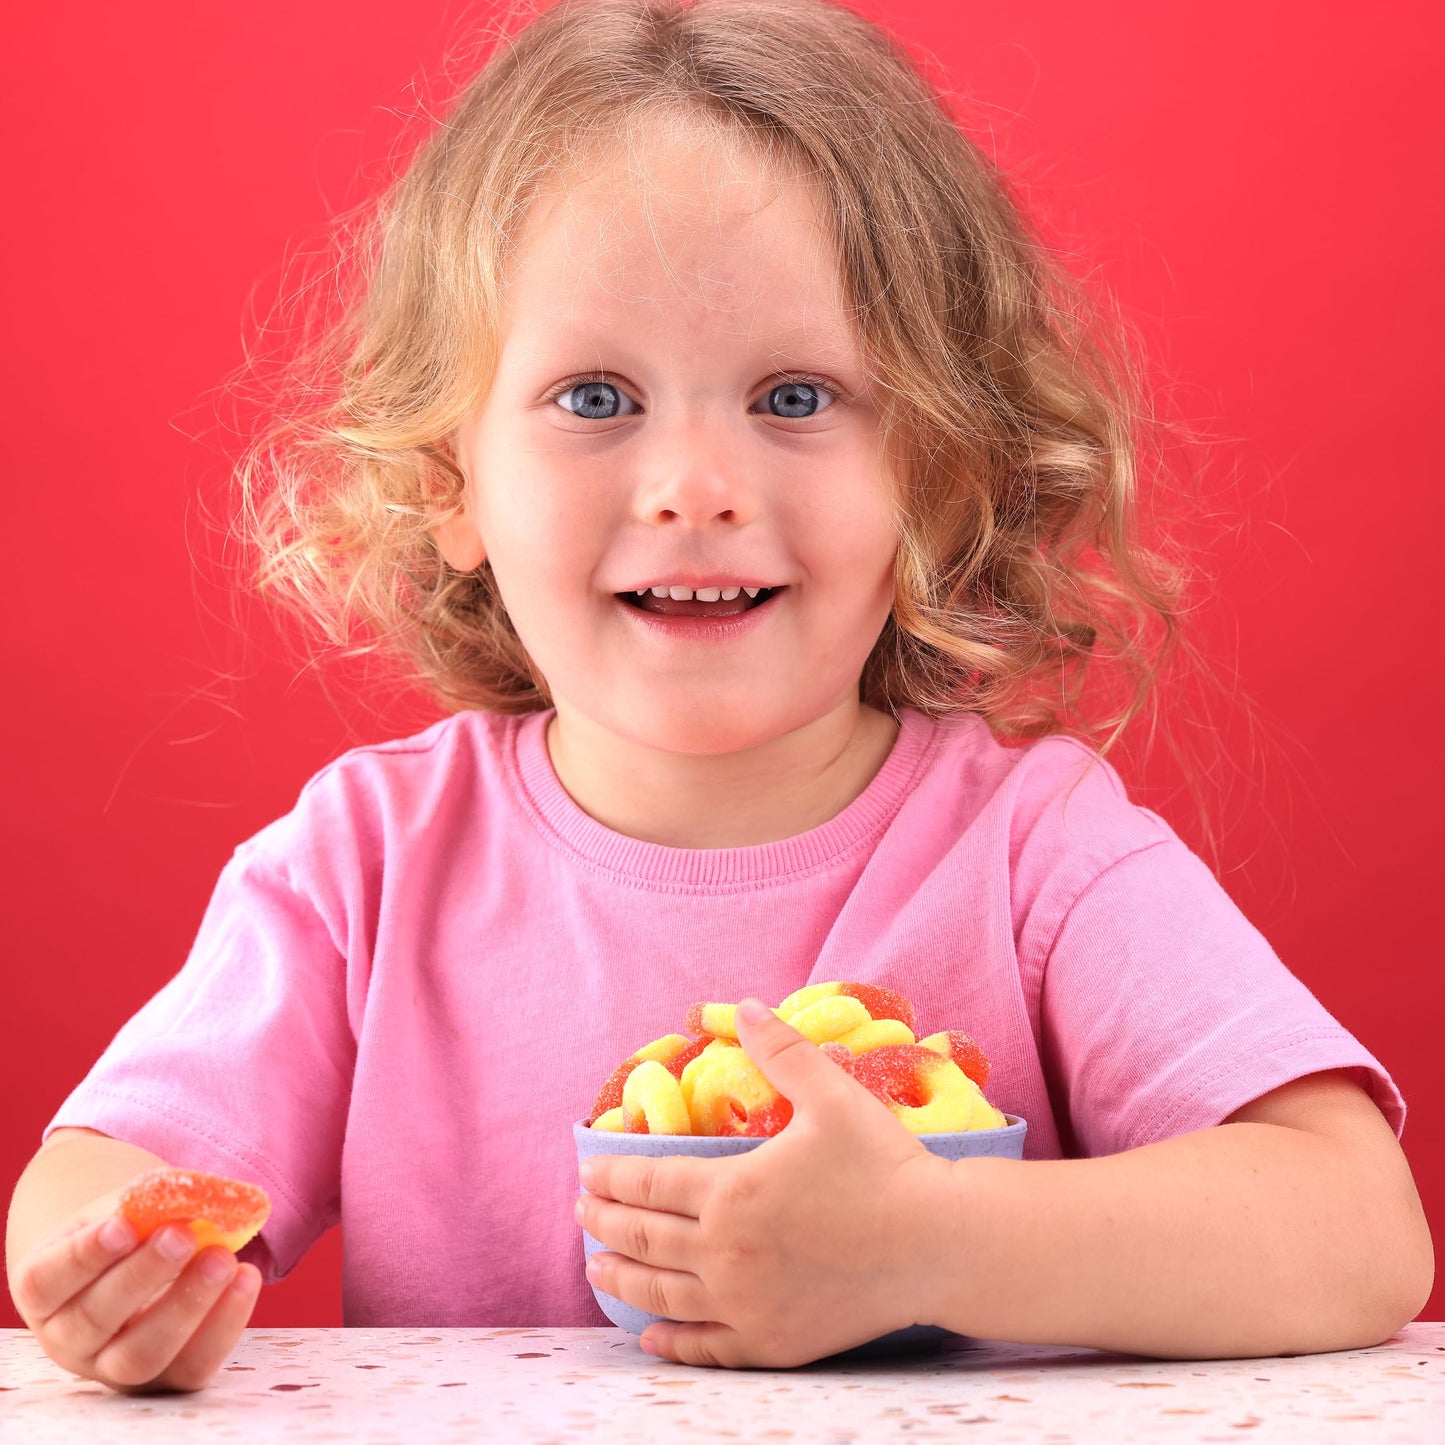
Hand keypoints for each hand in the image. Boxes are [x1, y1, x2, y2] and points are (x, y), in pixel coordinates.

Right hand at [9, 1187, 262, 1392]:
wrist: (142, 1262)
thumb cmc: (128, 1228)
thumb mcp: (126, 1207)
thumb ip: (149, 1202)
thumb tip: (200, 1196)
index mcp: (46, 1290)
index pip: (48, 1280)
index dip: (84, 1255)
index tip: (123, 1225)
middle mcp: (70, 1339)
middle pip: (95, 1320)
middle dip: (143, 1275)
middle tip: (182, 1234)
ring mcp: (115, 1367)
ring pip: (140, 1355)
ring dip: (186, 1305)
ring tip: (223, 1258)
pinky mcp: (166, 1379)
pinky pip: (191, 1367)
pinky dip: (223, 1325)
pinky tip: (245, 1279)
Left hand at [575, 998, 952, 1366]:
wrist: (936, 1244)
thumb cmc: (883, 1165)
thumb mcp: (831, 1094)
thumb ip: (780, 1050)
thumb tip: (743, 1006)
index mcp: (730, 1191)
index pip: (648, 1183)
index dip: (611, 1177)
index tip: (588, 1172)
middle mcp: (724, 1253)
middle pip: (643, 1237)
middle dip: (603, 1222)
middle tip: (581, 1213)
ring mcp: (744, 1305)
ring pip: (662, 1293)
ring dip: (622, 1277)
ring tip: (597, 1268)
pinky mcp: (771, 1342)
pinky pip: (704, 1348)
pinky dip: (669, 1341)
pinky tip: (650, 1335)